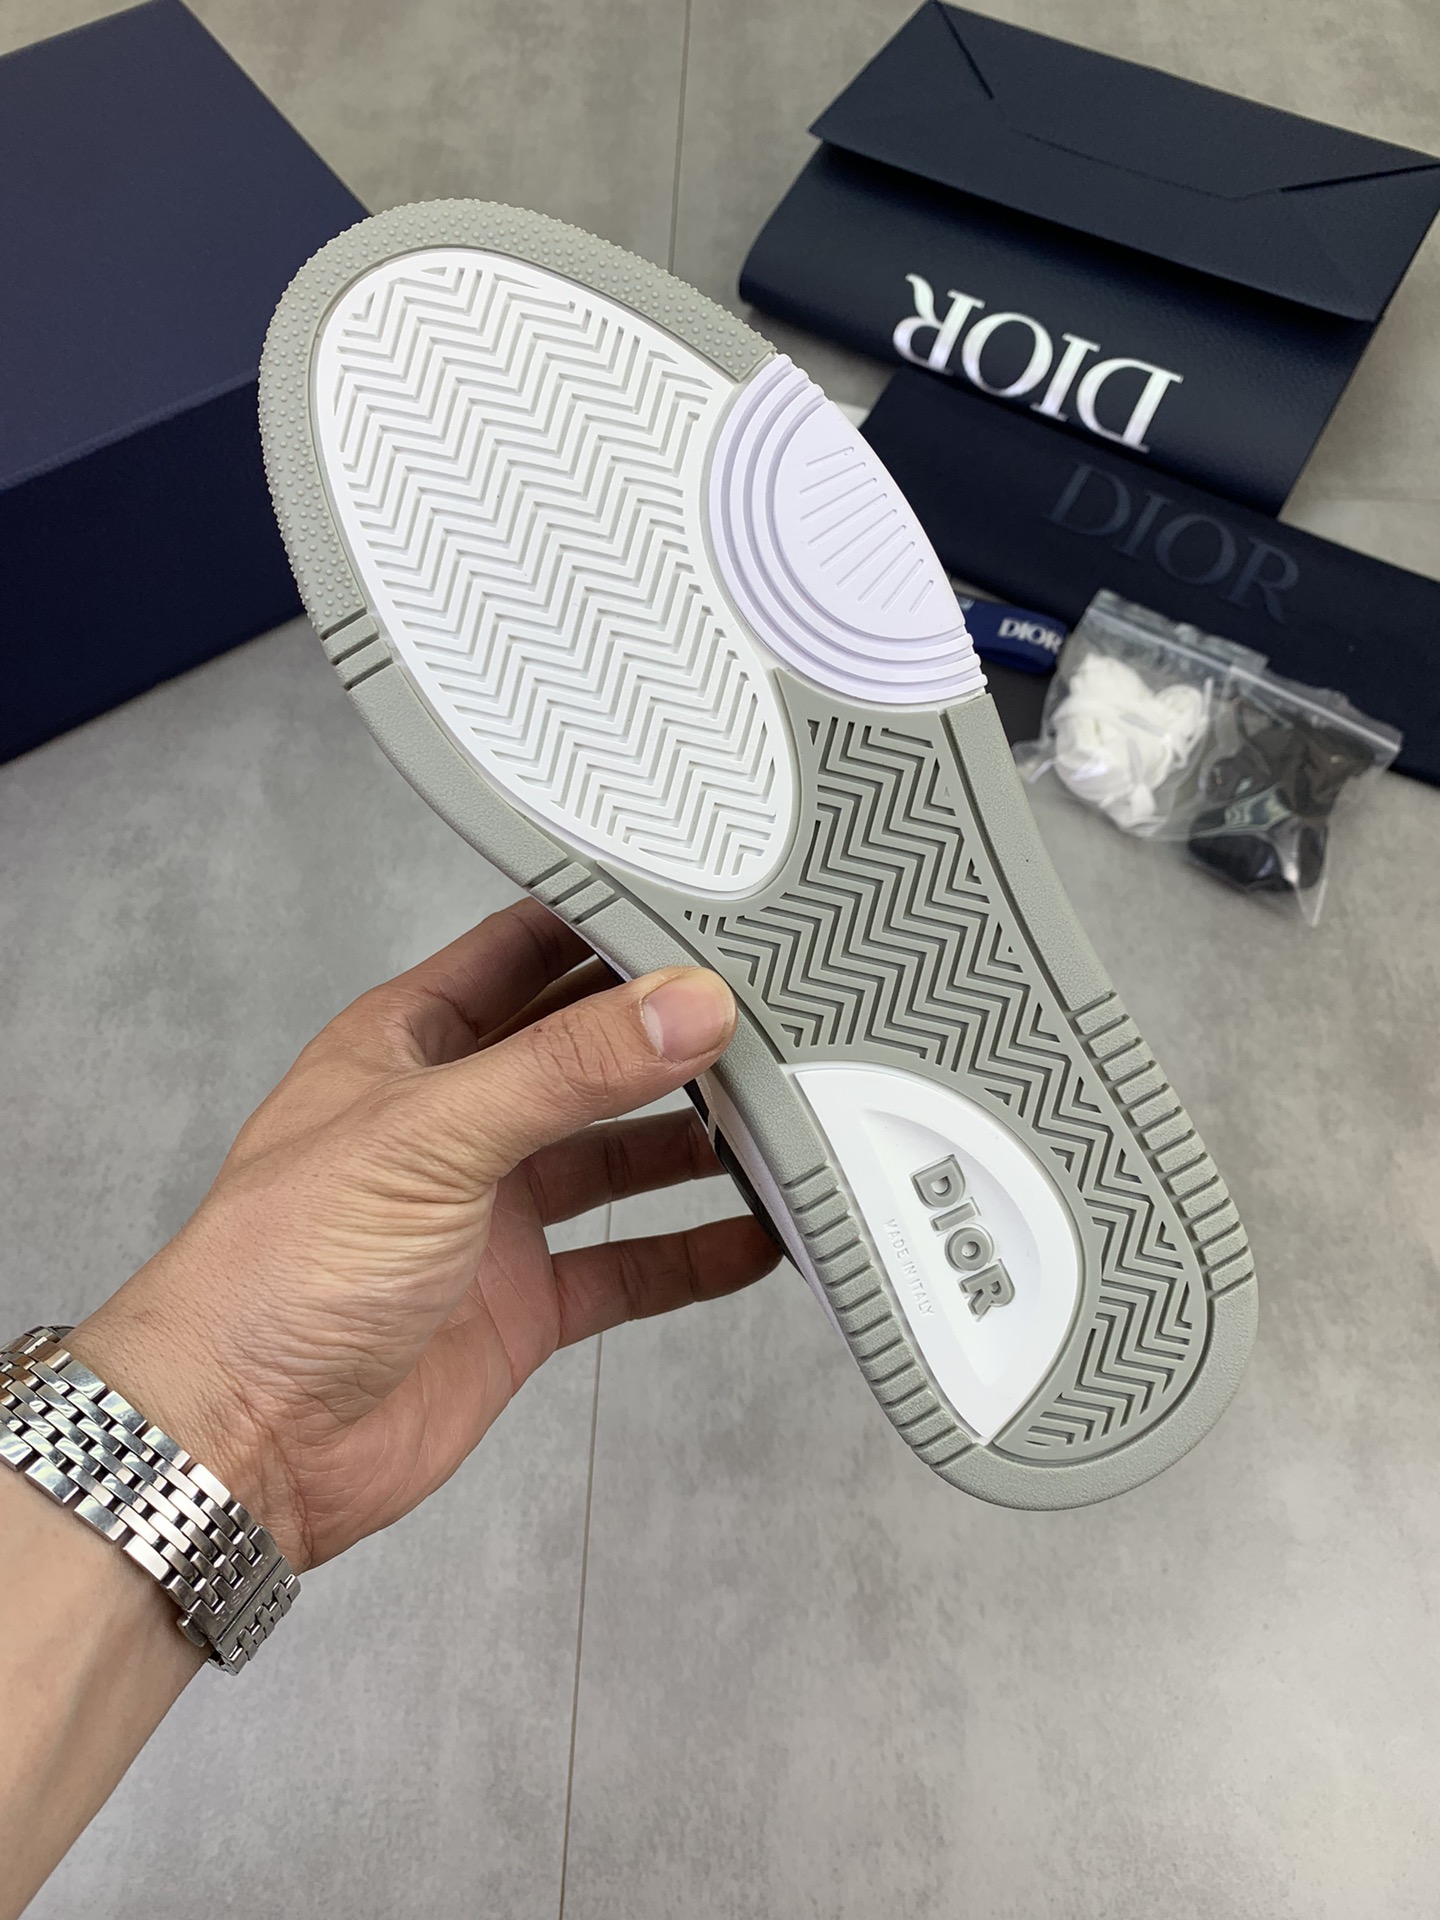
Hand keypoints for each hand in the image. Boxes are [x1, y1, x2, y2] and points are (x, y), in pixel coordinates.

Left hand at [68, 900, 777, 1570]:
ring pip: (618, 1156)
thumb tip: (684, 1006)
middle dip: (668, 1034)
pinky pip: (630, 1265)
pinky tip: (757, 1238)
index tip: (702, 904)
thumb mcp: (430, 1135)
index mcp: (410, 1044)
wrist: (243, 1443)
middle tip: (769, 1012)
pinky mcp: (524, 1303)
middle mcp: (459, 1120)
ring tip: (781, 1117)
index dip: (606, 922)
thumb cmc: (279, 1270)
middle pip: (587, 1055)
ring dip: (693, 1142)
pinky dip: (694, 1254)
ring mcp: (494, 1214)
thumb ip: (565, 1069)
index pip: (525, 951)